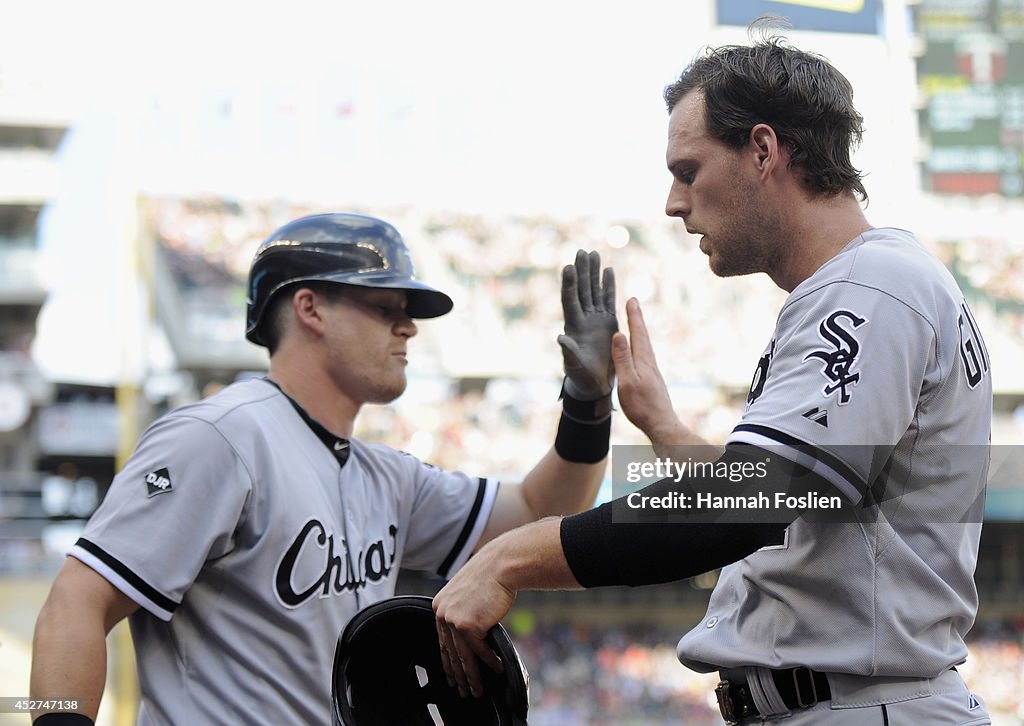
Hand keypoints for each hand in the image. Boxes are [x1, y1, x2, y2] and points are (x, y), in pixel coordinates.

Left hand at [433, 548, 513, 698]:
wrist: (501, 565)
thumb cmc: (490, 576)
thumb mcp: (468, 593)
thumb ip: (464, 612)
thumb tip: (471, 634)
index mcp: (439, 606)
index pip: (442, 641)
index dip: (447, 662)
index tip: (452, 677)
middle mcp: (443, 614)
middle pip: (451, 653)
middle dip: (457, 676)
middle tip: (463, 692)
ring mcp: (454, 621)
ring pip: (463, 657)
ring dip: (472, 677)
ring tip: (477, 691)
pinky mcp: (468, 626)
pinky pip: (479, 651)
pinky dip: (489, 663)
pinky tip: (496, 670)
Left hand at [558, 250, 616, 399]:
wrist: (594, 382)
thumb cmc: (580, 375)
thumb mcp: (573, 365)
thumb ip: (569, 352)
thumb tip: (559, 337)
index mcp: (573, 326)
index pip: (570, 300)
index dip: (569, 284)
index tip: (568, 266)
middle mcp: (583, 318)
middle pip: (581, 290)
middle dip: (582, 271)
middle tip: (582, 251)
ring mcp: (595, 318)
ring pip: (594, 290)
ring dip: (593, 272)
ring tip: (594, 253)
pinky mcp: (607, 321)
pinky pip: (607, 299)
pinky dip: (607, 285)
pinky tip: (608, 269)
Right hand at [612, 298, 682, 443]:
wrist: (661, 424)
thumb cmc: (642, 406)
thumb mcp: (627, 381)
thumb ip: (622, 358)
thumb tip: (619, 334)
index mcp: (643, 360)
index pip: (637, 332)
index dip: (634, 316)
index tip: (631, 299)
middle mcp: (649, 362)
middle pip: (642, 335)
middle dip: (636, 318)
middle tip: (633, 303)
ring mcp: (652, 371)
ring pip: (644, 345)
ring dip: (638, 331)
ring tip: (635, 321)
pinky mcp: (651, 380)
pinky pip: (643, 356)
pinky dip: (639, 346)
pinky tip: (638, 351)